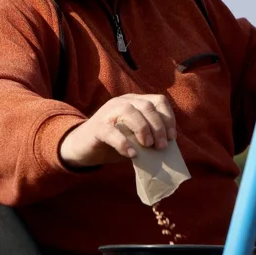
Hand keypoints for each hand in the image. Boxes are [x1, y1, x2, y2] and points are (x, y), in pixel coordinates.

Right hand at [59, 94, 176, 167]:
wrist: (83, 148)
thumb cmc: (114, 142)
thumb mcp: (135, 137)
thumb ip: (149, 136)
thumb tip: (167, 146)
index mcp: (135, 102)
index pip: (158, 101)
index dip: (168, 118)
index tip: (172, 137)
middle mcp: (122, 102)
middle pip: (147, 106)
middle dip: (158, 126)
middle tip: (162, 146)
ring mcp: (108, 112)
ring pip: (130, 112)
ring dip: (144, 130)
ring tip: (148, 146)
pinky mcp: (96, 127)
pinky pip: (112, 132)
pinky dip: (124, 143)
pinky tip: (132, 154)